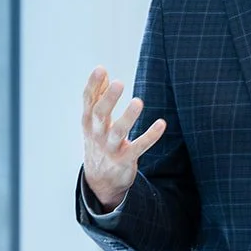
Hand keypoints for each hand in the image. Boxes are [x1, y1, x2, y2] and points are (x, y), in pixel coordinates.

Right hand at [81, 66, 165, 209]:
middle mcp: (96, 134)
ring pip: (118, 132)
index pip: (88, 101)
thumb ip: (97, 97)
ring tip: (138, 102)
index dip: (93, 85)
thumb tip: (103, 73)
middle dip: (108, 99)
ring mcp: (110, 148)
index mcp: (88, 122)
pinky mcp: (124, 159)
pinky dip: (150, 136)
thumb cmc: (98, 142)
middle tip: (119, 83)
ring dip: (128, 117)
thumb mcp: (93, 121)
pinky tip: (162, 124)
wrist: (99, 180)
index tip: (101, 69)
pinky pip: (138, 147)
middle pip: (100, 114)